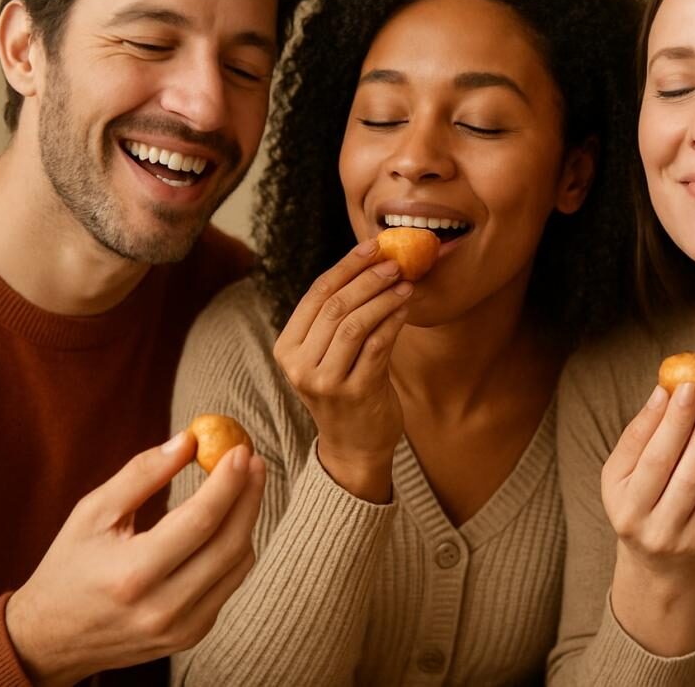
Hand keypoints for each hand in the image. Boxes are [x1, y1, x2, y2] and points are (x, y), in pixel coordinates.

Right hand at [5, 432, 263, 686]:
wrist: (51, 640)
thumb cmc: (69, 567)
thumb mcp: (92, 514)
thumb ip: (141, 474)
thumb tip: (189, 440)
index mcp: (132, 575)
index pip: (200, 521)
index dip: (228, 482)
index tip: (241, 450)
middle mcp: (161, 607)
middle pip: (229, 542)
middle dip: (248, 495)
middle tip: (252, 461)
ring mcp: (181, 628)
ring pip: (238, 563)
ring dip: (247, 519)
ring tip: (244, 484)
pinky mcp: (192, 634)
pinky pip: (230, 583)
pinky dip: (236, 547)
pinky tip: (230, 521)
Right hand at [272, 240, 410, 501]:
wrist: (354, 446)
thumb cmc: (346, 390)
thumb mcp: (328, 354)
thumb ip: (338, 317)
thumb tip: (372, 262)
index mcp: (287, 348)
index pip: (315, 295)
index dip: (346, 266)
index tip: (373, 246)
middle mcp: (299, 365)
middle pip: (335, 306)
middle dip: (369, 278)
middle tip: (396, 262)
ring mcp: (325, 382)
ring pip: (355, 324)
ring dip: (384, 297)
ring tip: (406, 282)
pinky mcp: (355, 393)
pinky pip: (377, 346)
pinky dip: (393, 321)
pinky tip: (407, 307)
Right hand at [602, 383, 694, 655]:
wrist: (659, 567)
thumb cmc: (642, 504)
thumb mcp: (626, 477)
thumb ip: (642, 437)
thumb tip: (664, 393)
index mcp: (617, 497)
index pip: (636, 451)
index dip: (654, 417)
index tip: (671, 387)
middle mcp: (639, 519)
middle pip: (664, 463)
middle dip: (682, 422)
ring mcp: (673, 533)